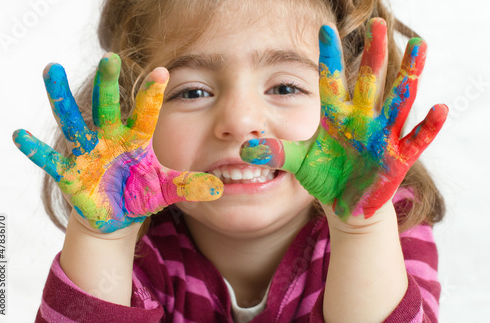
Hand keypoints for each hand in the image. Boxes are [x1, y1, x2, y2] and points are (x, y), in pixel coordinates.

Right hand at [13, 53, 222, 232]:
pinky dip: (35, 149)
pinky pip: (49, 158)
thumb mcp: (165, 189)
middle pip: (107, 107)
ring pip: (73, 120)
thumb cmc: (139, 193)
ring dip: (61, 97)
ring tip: (50, 69)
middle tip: (109, 58)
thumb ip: (189, 186)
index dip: (152, 95)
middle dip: (107, 84)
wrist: (116, 213)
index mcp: (135, 140)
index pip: (145, 114)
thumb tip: (221, 187)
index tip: (162, 72)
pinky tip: (20, 135)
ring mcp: (87, 152)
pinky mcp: (68, 171)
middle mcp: (109, 139)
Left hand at [240, 18, 446, 220]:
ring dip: (409, 75)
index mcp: (336, 116)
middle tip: (377, 24)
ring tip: (419, 46)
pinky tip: (439, 108)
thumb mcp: (298, 162)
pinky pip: (416, 139)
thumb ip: (275, 152)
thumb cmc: (325, 176)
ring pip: (398, 100)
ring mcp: (382, 136)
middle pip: (369, 81)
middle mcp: (362, 119)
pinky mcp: (398, 157)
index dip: (328, 57)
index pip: (331, 80)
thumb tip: (244, 149)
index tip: (324, 28)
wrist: (346, 203)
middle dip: (373, 54)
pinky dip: (428, 126)